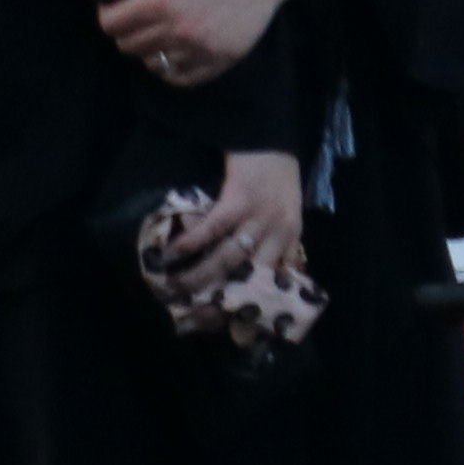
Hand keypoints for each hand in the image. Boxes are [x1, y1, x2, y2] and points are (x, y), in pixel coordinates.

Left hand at [97, 0, 332, 90]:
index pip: (111, 24)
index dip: (107, 12)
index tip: (115, 3)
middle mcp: (179, 30)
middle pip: (128, 46)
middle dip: (125, 29)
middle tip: (137, 12)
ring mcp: (201, 49)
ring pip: (151, 63)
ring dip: (147, 47)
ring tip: (159, 27)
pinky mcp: (221, 60)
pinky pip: (180, 77)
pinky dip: (170, 66)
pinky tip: (176, 46)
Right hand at [150, 150, 306, 308]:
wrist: (270, 137)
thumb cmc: (276, 175)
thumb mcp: (288, 211)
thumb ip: (281, 241)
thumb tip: (274, 274)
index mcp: (291, 236)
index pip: (279, 281)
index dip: (258, 305)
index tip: (237, 327)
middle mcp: (280, 231)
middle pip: (252, 277)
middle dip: (225, 300)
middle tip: (200, 317)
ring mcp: (260, 215)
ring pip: (230, 257)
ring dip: (201, 275)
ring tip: (176, 287)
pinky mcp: (240, 198)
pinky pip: (213, 227)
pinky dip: (192, 241)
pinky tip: (172, 252)